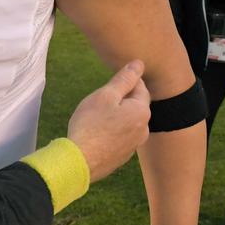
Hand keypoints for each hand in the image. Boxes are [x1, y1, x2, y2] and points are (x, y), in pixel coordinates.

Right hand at [67, 59, 151, 181]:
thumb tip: (139, 64)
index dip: (126, 80)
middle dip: (122, 99)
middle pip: (136, 105)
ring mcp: (134, 145)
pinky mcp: (123, 156)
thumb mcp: (105, 95)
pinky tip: (97, 132)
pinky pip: (122, 136)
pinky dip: (113, 130)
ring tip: (96, 116)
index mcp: (141, 111)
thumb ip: (124, 79)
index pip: (141, 87)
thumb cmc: (91, 123)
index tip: (110, 81)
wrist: (80, 160)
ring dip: (117, 115)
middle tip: (100, 99)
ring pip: (129, 121)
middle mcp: (144, 129)